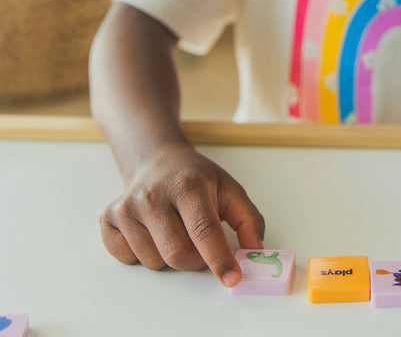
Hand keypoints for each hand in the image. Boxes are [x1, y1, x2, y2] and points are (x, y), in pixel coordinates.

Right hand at [99, 142, 264, 286]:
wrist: (157, 160)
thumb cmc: (195, 178)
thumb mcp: (229, 189)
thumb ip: (248, 219)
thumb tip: (255, 250)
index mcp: (188, 185)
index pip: (204, 230)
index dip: (218, 258)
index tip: (231, 278)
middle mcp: (154, 195)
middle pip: (177, 254)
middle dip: (195, 260)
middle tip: (202, 246)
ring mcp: (127, 207)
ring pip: (153, 262)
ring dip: (169, 257)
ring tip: (175, 229)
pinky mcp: (109, 218)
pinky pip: (127, 259)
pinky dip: (143, 254)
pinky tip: (151, 231)